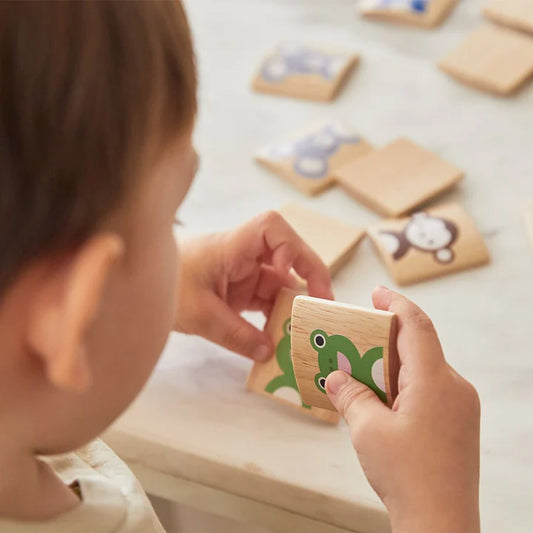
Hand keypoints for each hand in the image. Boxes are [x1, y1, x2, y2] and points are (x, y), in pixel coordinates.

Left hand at [174, 211, 332, 360]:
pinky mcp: (242, 289)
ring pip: (282, 281)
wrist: (142, 287)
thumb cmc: (166, 286)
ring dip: (295, 303)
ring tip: (308, 329)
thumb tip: (269, 352)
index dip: (290, 247)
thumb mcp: (199, 314)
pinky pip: (268, 300)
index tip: (286, 274)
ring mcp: (245, 272)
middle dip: (309, 277)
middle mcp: (245, 254)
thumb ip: (235, 335)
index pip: (272, 227)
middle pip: (289, 254)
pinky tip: (284, 337)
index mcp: (233, 245)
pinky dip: (278, 317)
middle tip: (324, 306)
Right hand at [326, 287, 479, 532]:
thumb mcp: (367, 430)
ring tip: (363, 370)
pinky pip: (430, 388)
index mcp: (435, 381)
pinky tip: (381, 399)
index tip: (375, 293)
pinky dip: (404, 383)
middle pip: (420, 346)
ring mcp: (460, 406)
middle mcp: (454, 387)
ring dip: (394, 363)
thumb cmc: (407, 476)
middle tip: (357, 336)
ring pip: (424, 369)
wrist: (441, 525)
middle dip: (387, 336)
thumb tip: (336, 378)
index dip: (395, 304)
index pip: (417, 326)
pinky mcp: (458, 423)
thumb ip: (351, 395)